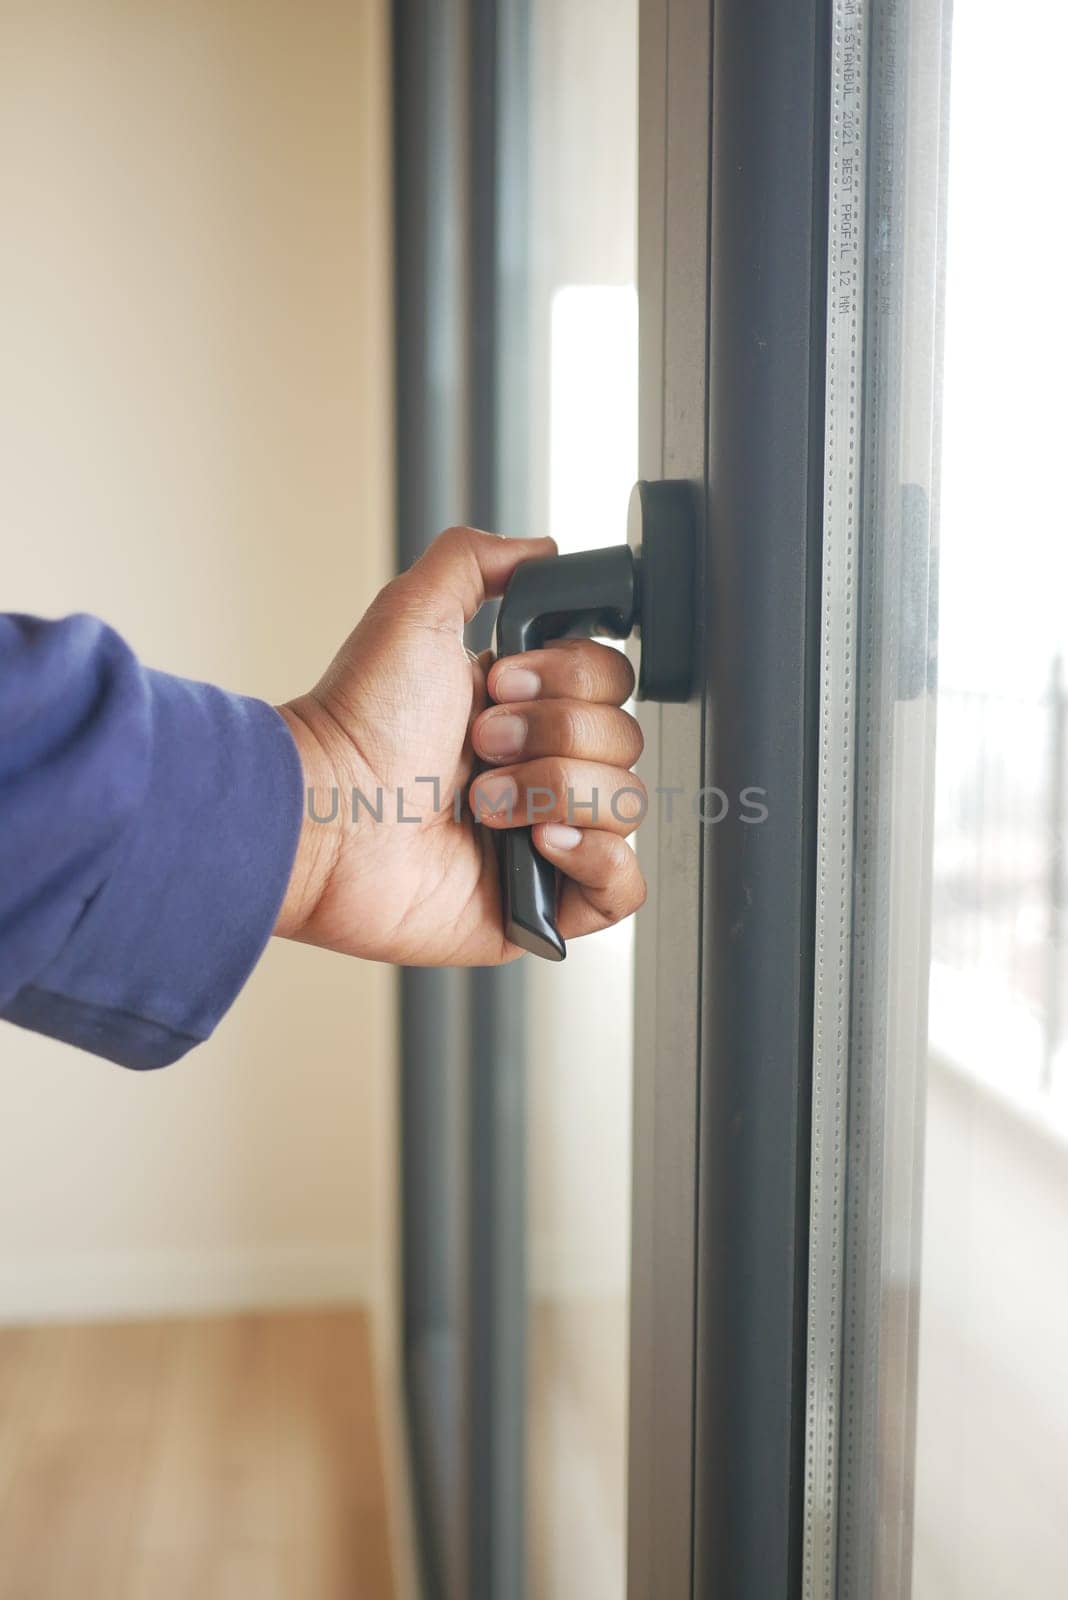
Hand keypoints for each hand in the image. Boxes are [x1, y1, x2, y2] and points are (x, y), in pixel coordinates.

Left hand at [273, 526, 646, 964]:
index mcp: (524, 710)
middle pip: (625, 740)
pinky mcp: (541, 908)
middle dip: (550, 737)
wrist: (325, 815)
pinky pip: (624, 887)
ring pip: (626, 805)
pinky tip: (539, 844)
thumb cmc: (356, 722)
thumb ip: (474, 559)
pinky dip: (595, 859)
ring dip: (552, 792)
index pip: (612, 681)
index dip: (567, 679)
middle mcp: (540, 772)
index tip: (498, 683)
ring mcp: (544, 841)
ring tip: (479, 803)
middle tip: (476, 746)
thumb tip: (544, 551)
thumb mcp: (412, 611)